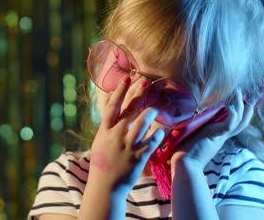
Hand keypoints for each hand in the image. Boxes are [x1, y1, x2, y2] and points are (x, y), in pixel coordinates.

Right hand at [88, 77, 165, 196]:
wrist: (105, 186)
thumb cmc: (103, 162)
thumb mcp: (101, 141)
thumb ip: (108, 125)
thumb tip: (112, 107)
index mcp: (105, 131)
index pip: (112, 107)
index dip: (119, 91)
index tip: (126, 78)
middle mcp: (116, 136)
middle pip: (129, 111)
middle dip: (137, 95)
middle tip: (146, 82)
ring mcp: (127, 146)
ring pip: (141, 124)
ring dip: (150, 113)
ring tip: (155, 107)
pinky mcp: (138, 156)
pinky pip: (151, 141)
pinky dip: (157, 134)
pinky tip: (162, 130)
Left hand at [170, 87, 255, 168]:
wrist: (184, 163)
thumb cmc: (187, 150)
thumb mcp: (197, 133)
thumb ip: (201, 125)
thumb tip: (196, 112)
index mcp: (220, 134)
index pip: (236, 121)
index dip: (243, 111)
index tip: (246, 98)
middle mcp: (223, 134)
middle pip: (243, 121)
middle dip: (249, 106)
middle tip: (252, 92)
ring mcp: (220, 135)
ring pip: (239, 121)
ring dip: (240, 105)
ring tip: (239, 91)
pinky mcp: (215, 136)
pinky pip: (228, 126)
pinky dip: (232, 116)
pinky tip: (232, 107)